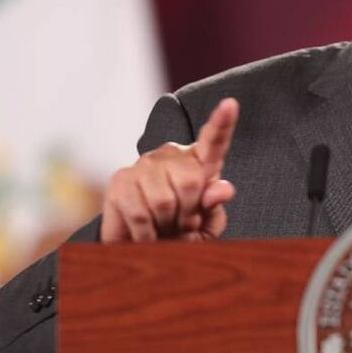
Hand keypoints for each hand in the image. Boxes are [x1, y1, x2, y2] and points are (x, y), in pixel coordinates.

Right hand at [100, 98, 238, 242]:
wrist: (140, 247)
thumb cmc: (179, 233)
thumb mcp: (205, 224)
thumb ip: (215, 206)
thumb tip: (223, 189)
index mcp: (199, 161)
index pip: (214, 141)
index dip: (222, 123)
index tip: (230, 104)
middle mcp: (171, 155)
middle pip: (191, 183)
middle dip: (188, 214)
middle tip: (181, 223)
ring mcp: (143, 165)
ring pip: (164, 201)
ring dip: (166, 225)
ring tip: (163, 227)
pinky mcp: (120, 180)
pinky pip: (140, 214)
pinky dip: (147, 234)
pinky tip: (147, 234)